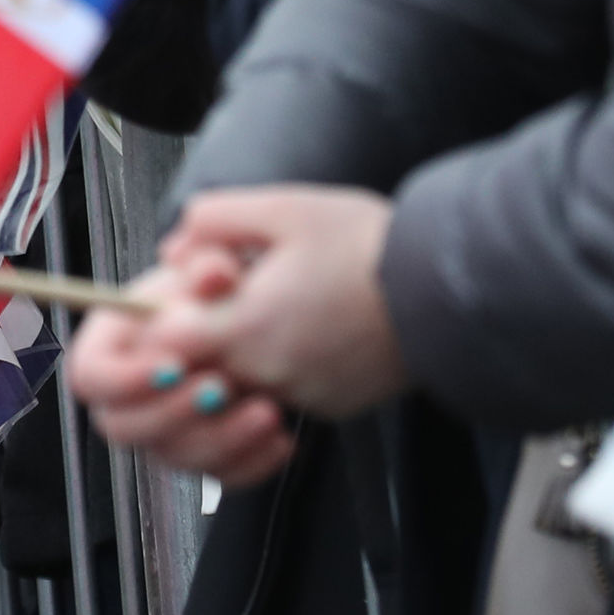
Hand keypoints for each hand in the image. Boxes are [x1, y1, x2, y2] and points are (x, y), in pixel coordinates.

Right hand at [64, 254, 295, 485]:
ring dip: (222, 440)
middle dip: (173, 414)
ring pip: (175, 457)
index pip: (90, 376)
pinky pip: (219, 476)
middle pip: (122, 427)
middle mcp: (133, 393)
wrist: (267, 321)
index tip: (173, 366)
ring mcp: (167, 430)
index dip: (122, 379)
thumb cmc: (225, 291)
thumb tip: (213, 273)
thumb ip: (210, 266)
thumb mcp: (217, 268)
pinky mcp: (207, 455)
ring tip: (269, 411)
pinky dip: (253, 462)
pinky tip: (282, 437)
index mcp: (118, 342)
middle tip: (220, 387)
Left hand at [150, 188, 408, 421]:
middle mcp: (267, 372)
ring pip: (243, 380)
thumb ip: (216, 219)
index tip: (186, 289)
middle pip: (201, 363)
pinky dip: (286, 364)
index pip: (168, 342)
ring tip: (284, 302)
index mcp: (246, 325)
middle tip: (237, 288)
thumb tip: (175, 246)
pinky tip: (316, 327)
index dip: (166, 315)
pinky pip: (286, 390)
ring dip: (246, 347)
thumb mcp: (286, 208)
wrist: (447, 294)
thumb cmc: (369, 245)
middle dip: (206, 328)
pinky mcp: (332, 406)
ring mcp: (301, 395)